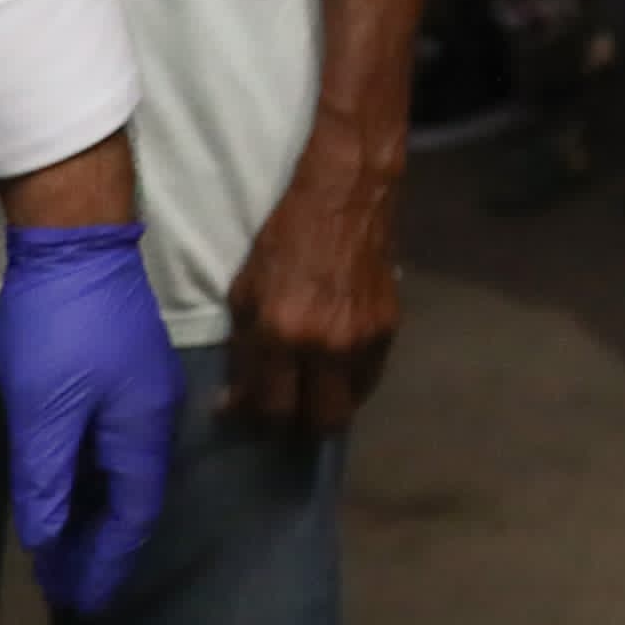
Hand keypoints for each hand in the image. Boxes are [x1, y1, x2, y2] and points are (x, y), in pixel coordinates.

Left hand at [0, 224, 180, 613]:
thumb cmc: (61, 328)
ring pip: (120, 476)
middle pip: (132, 499)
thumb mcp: (43, 411)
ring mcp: (140, 396)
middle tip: (63, 590)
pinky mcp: (122, 378)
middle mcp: (153, 418)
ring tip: (58, 556)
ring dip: (89, 517)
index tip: (82, 602)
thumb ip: (45, 480)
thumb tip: (46, 540)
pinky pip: (110, 451)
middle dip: (98, 548)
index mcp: (143, 430)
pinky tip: (64, 497)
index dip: (107, 560)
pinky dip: (87, 484)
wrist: (74, 244)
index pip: (133, 514)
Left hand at [223, 142, 402, 432]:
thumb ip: (242, 349)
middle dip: (298, 424)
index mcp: (282, 332)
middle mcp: (326, 344)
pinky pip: (369, 376)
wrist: (346, 200)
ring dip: (326, 403)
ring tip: (309, 388)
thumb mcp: (245, 291)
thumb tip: (235, 400)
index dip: (253, 418)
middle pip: (320, 421)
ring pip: (350, 404)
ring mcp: (364, 339)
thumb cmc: (285, 239)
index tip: (242, 410)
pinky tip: (333, 362)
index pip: (270, 407)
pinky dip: (349, 380)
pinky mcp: (390, 329)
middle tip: (282, 408)